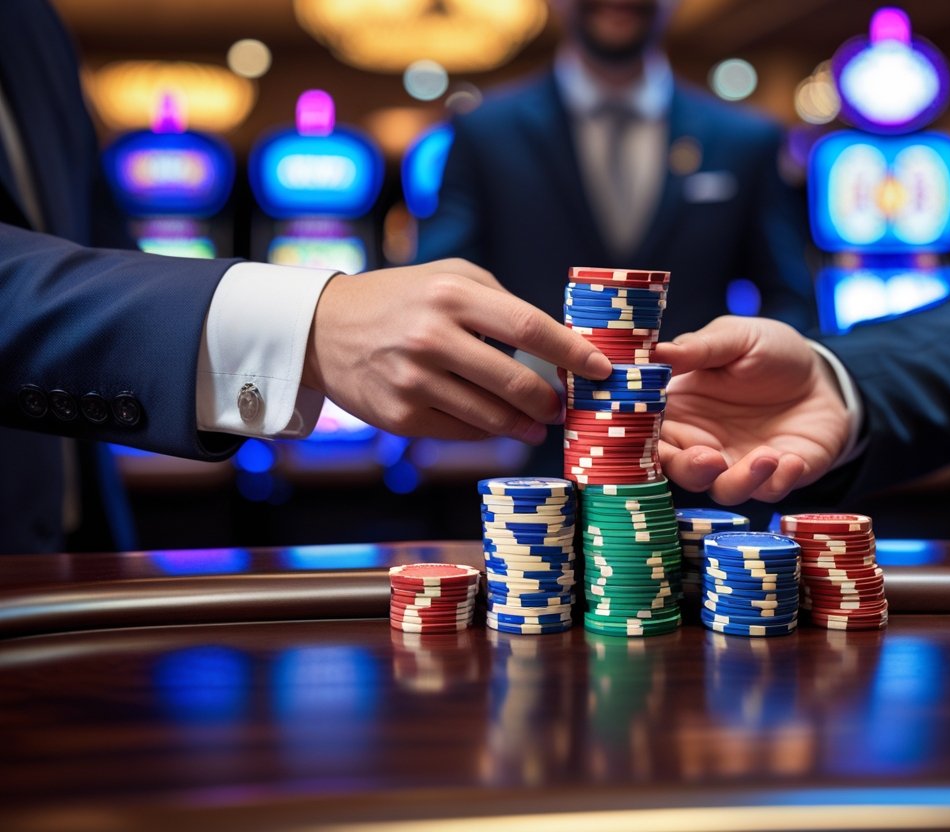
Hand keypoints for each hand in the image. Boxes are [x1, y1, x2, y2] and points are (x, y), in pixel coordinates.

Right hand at [303, 258, 609, 442]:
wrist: (322, 328)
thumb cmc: (401, 298)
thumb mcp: (449, 278)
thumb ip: (502, 303)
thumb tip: (559, 344)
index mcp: (452, 295)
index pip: (531, 328)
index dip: (572, 353)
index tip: (602, 369)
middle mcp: (432, 337)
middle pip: (516, 382)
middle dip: (551, 400)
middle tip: (565, 405)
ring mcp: (414, 381)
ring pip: (492, 417)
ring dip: (525, 425)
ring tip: (538, 423)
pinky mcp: (400, 416)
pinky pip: (462, 432)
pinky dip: (488, 432)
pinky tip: (499, 426)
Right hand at [652, 316, 850, 503]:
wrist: (823, 373)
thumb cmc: (770, 352)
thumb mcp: (735, 338)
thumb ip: (699, 349)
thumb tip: (657, 351)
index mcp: (682, 411)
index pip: (650, 434)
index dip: (645, 440)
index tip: (654, 434)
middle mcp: (704, 443)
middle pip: (680, 472)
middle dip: (690, 470)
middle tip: (709, 457)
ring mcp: (739, 464)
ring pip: (724, 491)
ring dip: (740, 481)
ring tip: (767, 456)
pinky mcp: (776, 477)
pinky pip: (770, 492)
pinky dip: (779, 482)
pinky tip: (791, 459)